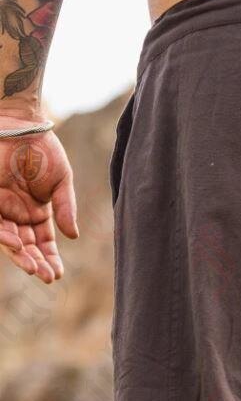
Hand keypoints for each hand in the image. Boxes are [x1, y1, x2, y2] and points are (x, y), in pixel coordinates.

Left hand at [0, 115, 77, 283]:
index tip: (57, 274)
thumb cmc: (43, 149)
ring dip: (20, 256)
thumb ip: (66, 208)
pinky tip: (16, 245)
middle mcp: (19, 215)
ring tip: (33, 268)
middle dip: (36, 263)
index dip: (50, 258)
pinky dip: (4, 236)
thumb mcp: (62, 181)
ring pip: (10, 240)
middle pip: (27, 247)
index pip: (44, 243)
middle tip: (46, 277)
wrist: (20, 123)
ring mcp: (3, 208)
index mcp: (38, 213)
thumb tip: (73, 236)